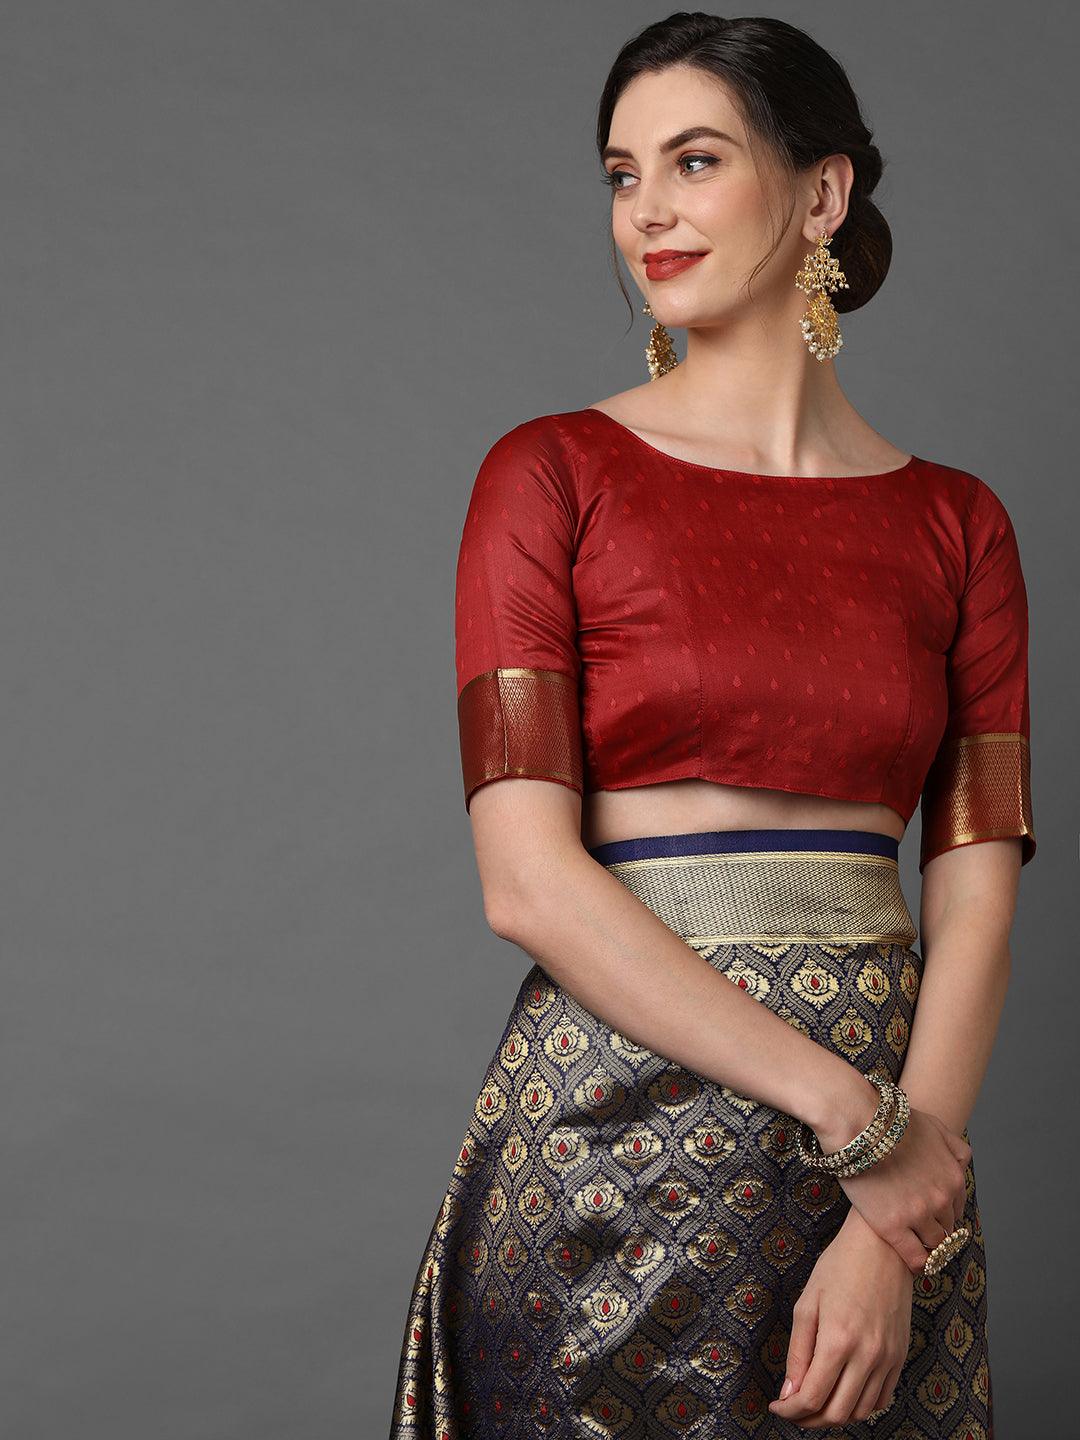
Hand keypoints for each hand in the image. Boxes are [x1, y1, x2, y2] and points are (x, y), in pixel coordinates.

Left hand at [767, 1204, 912, 1429]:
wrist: (882, 1248)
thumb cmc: (839, 1268)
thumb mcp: (807, 1304)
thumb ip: (798, 1352)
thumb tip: (788, 1392)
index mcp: (838, 1341)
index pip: (811, 1397)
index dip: (789, 1411)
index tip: (776, 1407)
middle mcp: (867, 1356)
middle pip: (836, 1413)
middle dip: (808, 1420)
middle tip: (792, 1410)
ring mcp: (887, 1359)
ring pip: (860, 1412)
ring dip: (834, 1417)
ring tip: (814, 1405)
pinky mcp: (900, 1357)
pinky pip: (881, 1399)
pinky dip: (860, 1407)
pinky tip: (843, 1394)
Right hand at [835, 1105, 971, 1274]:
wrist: (858, 1122)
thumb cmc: (891, 1121)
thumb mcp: (936, 1126)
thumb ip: (955, 1147)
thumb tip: (961, 1165)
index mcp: (954, 1177)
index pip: (957, 1208)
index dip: (943, 1213)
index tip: (933, 1217)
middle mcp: (941, 1199)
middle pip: (947, 1228)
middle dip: (936, 1229)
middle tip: (921, 1230)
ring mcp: (918, 1214)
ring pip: (934, 1244)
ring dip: (927, 1246)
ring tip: (915, 1244)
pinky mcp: (892, 1226)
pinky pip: (915, 1258)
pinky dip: (916, 1262)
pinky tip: (911, 1261)